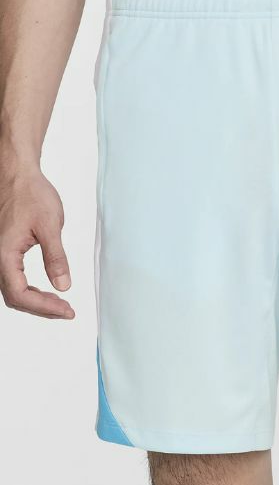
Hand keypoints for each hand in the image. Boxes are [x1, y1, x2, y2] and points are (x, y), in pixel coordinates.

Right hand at [0, 166, 74, 318]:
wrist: (17, 174)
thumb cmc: (31, 194)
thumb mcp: (50, 227)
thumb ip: (56, 258)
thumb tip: (63, 285)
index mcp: (4, 254)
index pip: (20, 294)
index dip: (44, 307)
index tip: (67, 310)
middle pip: (15, 297)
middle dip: (42, 308)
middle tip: (67, 311)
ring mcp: (0, 254)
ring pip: (13, 289)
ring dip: (36, 300)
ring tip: (60, 304)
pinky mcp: (5, 250)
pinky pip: (13, 278)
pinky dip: (31, 289)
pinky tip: (47, 290)